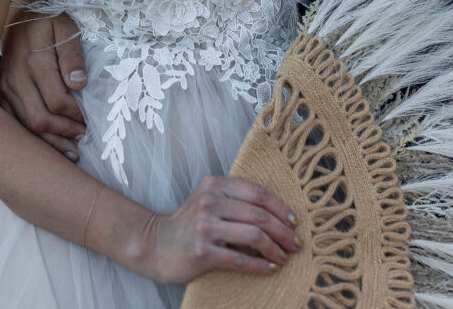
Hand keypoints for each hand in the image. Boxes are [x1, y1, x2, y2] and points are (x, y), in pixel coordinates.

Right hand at [0, 0, 86, 159]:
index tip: (89, 119)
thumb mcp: (65, 28)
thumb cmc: (47, 20)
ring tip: (71, 152)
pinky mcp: (0, 94)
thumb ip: (72, 55)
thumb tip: (79, 84)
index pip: (57, 101)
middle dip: (64, 134)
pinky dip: (31, 139)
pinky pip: (13, 123)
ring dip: (48, 143)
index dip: (75, 116)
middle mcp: (16, 79)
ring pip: (25, 127)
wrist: (18, 14)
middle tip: (83, 138)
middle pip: (39, 119)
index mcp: (34, 62)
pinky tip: (48, 146)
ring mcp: (5, 88)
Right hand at [141, 175, 300, 283]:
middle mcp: (210, 201)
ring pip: (253, 235)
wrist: (156, 244)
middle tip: (296, 243)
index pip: (257, 192)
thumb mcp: (209, 201)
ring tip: (283, 257)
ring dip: (275, 249)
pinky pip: (240, 259)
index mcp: (215, 184)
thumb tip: (277, 213)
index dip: (280, 207)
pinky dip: (260, 265)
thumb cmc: (189, 223)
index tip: (294, 221)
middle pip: (259, 215)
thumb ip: (235, 200)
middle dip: (283, 230)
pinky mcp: (202, 251)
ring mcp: (205, 225)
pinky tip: (269, 269)